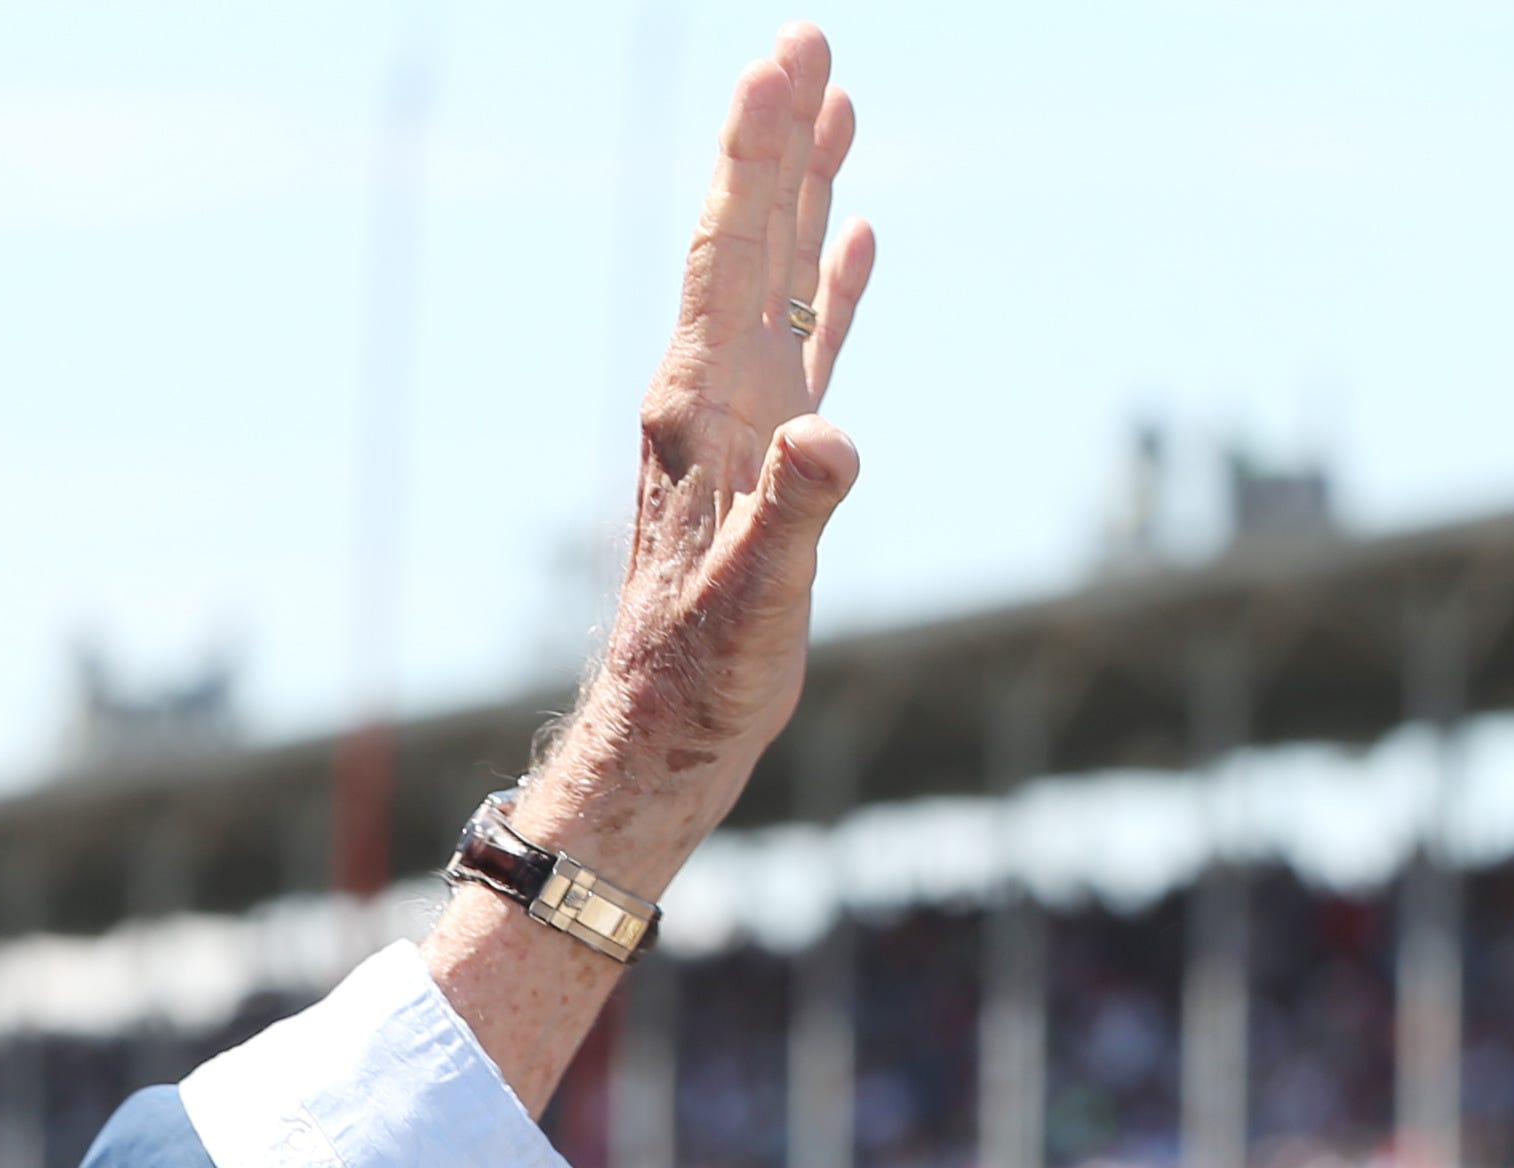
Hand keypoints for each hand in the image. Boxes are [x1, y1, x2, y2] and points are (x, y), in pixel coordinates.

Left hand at [433, 23, 873, 1108]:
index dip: (757, 154)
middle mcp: (713, 404)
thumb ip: (796, 518)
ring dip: (803, 195)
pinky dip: (829, 287)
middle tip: (806, 38)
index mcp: (706, 415)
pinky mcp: (765, 469)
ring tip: (836, 107)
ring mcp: (740, 431)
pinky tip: (856, 243)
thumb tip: (834, 434)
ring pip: (778, 283)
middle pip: (749, 242)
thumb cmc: (700, 692)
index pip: (735, 255)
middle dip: (773, 140)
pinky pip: (806, 348)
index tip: (784, 58)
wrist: (657, 751)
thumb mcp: (755, 609)